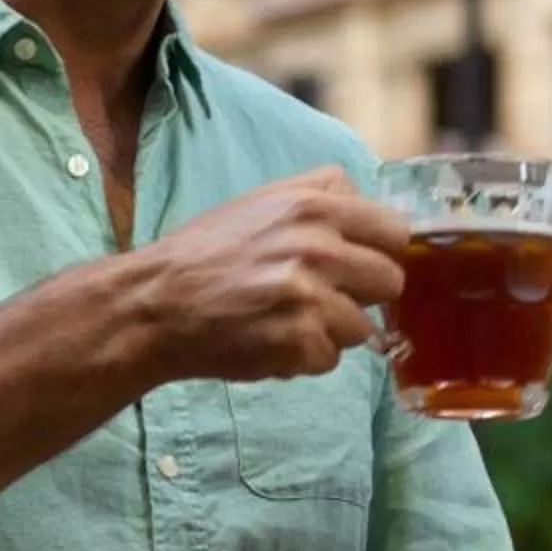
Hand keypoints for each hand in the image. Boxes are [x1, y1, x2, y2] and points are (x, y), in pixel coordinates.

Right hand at [141, 168, 406, 384]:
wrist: (155, 304)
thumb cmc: (207, 252)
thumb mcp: (264, 200)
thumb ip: (321, 191)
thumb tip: (368, 200)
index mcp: (314, 206)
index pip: (396, 231)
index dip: (381, 251)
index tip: (364, 262)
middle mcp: (317, 248)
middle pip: (391, 281)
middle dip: (363, 294)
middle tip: (326, 296)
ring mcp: (309, 298)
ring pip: (363, 327)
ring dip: (331, 331)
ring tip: (288, 319)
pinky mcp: (297, 343)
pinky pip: (331, 359)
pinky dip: (305, 358)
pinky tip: (272, 340)